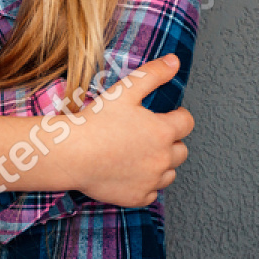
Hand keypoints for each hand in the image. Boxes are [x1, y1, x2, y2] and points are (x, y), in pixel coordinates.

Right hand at [61, 54, 193, 208]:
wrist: (71, 154)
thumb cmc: (95, 122)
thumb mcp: (124, 91)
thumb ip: (153, 74)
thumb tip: (175, 61)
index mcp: (162, 132)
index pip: (187, 123)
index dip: (178, 116)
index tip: (166, 115)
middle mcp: (162, 158)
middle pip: (181, 151)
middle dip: (170, 142)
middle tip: (148, 135)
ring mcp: (151, 180)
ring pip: (169, 173)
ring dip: (160, 164)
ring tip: (138, 154)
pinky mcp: (137, 197)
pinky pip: (151, 192)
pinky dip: (145, 184)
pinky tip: (128, 172)